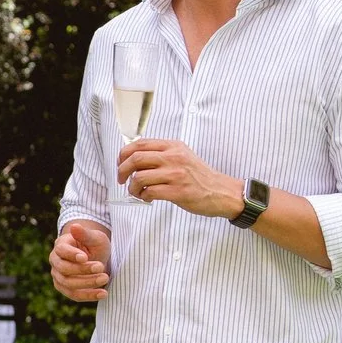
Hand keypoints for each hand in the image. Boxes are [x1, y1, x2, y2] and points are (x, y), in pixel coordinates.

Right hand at [50, 219, 109, 302]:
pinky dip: (89, 295)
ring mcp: (58, 276)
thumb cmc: (94, 245)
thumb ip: (85, 234)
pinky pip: (75, 295)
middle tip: (101, 267)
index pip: (61, 251)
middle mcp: (55, 261)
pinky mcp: (65, 288)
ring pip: (68, 284)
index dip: (72, 255)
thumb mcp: (94, 237)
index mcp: (60, 245)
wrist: (95, 257)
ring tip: (105, 278)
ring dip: (88, 283)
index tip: (85, 257)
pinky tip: (104, 293)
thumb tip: (74, 226)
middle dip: (83, 270)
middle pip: (64, 269)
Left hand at [117, 138, 242, 215]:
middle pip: (136, 159)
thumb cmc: (199, 176)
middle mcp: (174, 157)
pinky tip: (148, 198)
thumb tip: (134, 156)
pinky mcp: (178, 191)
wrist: (220, 191)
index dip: (124, 154)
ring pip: (140, 177)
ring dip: (133, 187)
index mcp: (173, 146)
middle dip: (122, 170)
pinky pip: (150, 192)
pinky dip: (143, 196)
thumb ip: (161, 153)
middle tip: (122, 180)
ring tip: (138, 192)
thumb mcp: (182, 156)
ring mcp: (176, 174)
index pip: (140, 144)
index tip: (120, 163)